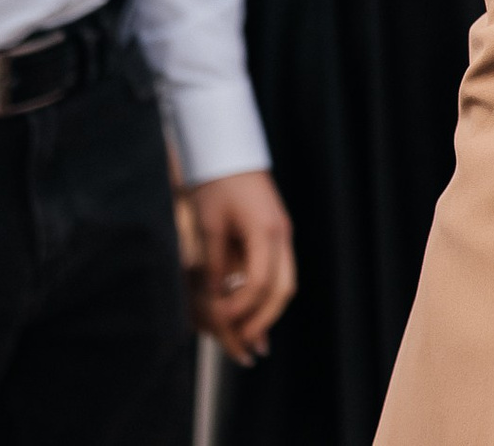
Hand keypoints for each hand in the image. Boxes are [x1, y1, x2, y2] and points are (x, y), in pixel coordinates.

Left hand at [187, 170, 294, 366]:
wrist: (226, 149)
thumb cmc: (214, 182)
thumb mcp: (209, 225)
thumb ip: (214, 265)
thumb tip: (214, 304)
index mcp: (266, 230)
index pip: (259, 283)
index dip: (240, 308)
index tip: (219, 322)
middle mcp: (281, 235)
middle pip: (283, 289)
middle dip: (263, 320)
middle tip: (244, 346)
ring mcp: (281, 233)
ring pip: (284, 283)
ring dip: (267, 311)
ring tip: (250, 337)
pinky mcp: (275, 232)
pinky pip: (276, 271)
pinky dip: (264, 294)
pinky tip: (249, 309)